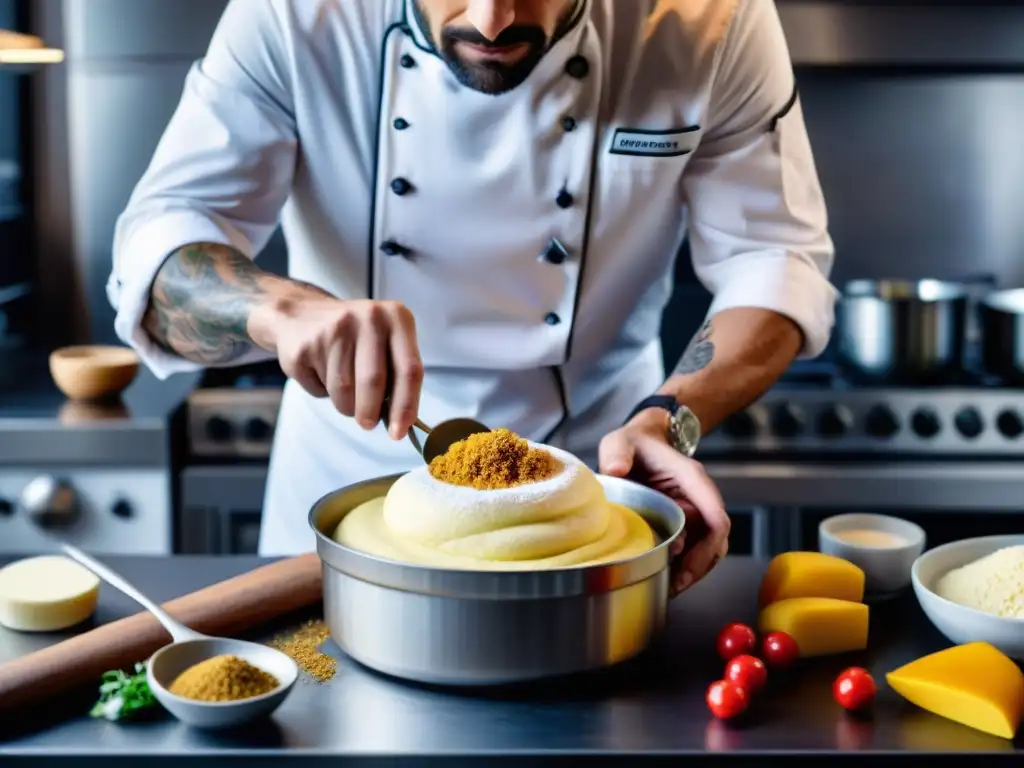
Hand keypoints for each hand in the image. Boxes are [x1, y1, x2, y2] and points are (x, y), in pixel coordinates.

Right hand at [252, 291, 423, 439]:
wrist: (303, 314)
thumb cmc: (355, 338)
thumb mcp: (386, 342)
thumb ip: (397, 375)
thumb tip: (400, 421)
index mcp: (397, 318)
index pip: (409, 369)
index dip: (406, 406)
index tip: (399, 432)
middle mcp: (369, 318)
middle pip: (374, 382)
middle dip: (370, 412)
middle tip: (368, 422)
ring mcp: (335, 329)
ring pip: (344, 390)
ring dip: (345, 403)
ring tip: (343, 387)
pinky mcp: (306, 344)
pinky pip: (319, 388)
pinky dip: (322, 392)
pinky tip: (321, 372)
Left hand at [598, 409, 729, 596]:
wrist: (642, 441)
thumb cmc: (634, 443)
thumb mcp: (621, 442)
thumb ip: (618, 453)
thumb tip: (616, 469)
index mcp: (691, 478)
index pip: (715, 517)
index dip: (707, 548)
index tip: (687, 568)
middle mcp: (699, 496)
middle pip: (717, 540)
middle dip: (699, 567)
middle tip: (674, 587)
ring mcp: (694, 509)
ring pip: (708, 547)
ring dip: (694, 569)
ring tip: (670, 588)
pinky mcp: (685, 520)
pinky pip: (694, 546)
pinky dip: (684, 564)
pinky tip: (666, 577)